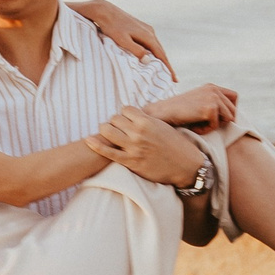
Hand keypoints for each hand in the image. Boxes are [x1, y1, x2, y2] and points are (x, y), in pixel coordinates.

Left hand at [69, 0, 174, 73]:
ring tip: (164, 71)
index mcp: (148, 35)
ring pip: (156, 47)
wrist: (104, 10)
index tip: (174, 79)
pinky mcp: (140, 27)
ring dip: (161, 59)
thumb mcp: (123, 41)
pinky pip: (150, 43)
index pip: (161, 55)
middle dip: (167, 65)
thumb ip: (136, 50)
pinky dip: (154, 52)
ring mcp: (146, 29)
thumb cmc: (111, 27)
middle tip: (173, 79)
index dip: (168, 68)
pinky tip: (152, 57)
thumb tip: (149, 60)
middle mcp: (150, 31)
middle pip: (161, 51)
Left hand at [90, 108, 206, 188]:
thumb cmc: (177, 145)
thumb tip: (133, 113)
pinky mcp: (130, 162)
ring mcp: (133, 147)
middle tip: (118, 128)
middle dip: (114, 122)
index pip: (125, 109)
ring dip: (105, 130)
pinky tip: (88, 140)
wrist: (186, 166)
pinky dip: (96, 145)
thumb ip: (147, 119)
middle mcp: (139, 132)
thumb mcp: (163, 125)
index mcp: (148, 121)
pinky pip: (107, 152)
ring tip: (109, 133)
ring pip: (108, 131)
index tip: (126, 119)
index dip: (124, 114)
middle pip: (114, 119)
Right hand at [141, 83, 238, 129]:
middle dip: (221, 121)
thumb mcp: (197, 103)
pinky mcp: (210, 108)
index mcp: (211, 87)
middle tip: (203, 122)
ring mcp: (212, 97)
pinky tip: (194, 126)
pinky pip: (216, 125)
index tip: (217, 118)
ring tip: (198, 124)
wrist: (162, 113)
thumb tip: (231, 117)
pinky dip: (205, 130)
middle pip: (233, 110)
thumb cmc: (178, 113)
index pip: (234, 97)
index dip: (229, 110)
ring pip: (229, 118)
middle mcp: (214, 89)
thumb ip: (212, 104)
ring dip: (214, 125)